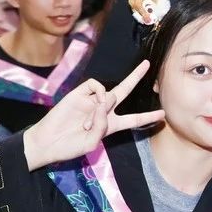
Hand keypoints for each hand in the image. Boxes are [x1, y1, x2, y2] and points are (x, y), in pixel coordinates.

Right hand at [22, 61, 164, 170]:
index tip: (163, 114)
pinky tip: (92, 105)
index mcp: (111, 125)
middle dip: (136, 77)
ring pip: (111, 93)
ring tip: (89, 124)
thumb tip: (103, 104)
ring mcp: (91, 101)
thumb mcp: (91, 143)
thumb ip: (102, 125)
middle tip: (147, 64)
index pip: (134, 119)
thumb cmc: (69, 146)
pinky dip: (99, 94)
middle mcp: (104, 110)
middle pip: (125, 91)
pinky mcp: (79, 93)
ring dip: (104, 108)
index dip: (148, 117)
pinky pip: (96, 85)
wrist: (47, 141)